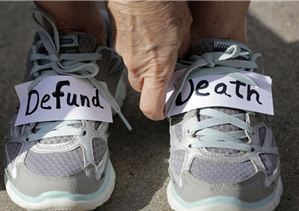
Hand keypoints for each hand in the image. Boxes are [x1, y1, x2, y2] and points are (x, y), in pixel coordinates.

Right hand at [106, 0, 191, 119]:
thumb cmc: (162, 5)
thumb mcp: (183, 28)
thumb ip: (180, 48)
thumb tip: (179, 55)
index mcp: (156, 68)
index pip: (150, 105)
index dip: (157, 112)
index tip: (163, 111)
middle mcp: (137, 66)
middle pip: (141, 88)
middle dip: (152, 85)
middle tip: (164, 72)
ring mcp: (124, 53)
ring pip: (134, 68)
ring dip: (144, 64)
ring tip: (155, 44)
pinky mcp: (116, 41)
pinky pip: (127, 52)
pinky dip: (136, 48)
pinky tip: (145, 31)